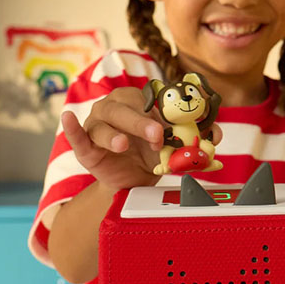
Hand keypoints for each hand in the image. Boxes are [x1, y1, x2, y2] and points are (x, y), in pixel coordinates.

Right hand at [62, 87, 222, 191]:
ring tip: (123, 145)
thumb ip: (194, 138)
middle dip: (141, 122)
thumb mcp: (174, 147)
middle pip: (124, 109)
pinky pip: (77, 136)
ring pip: (102, 124)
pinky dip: (72, 128)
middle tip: (156, 137)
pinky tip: (67, 119)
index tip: (175, 127)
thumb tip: (217, 135)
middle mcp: (115, 108)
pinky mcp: (85, 147)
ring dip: (113, 134)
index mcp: (138, 102)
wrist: (134, 181)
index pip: (149, 102)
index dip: (161, 113)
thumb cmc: (152, 155)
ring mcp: (97, 125)